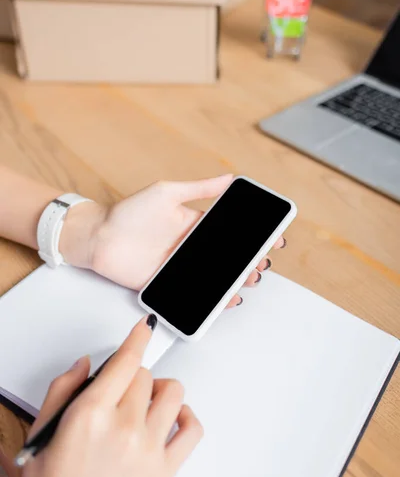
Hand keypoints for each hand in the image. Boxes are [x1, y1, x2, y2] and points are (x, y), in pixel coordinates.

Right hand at [20, 316, 201, 476]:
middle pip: (144, 375)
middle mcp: (123, 427)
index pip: (125, 361)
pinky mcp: (165, 470)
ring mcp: (148, 448)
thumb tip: (85, 364)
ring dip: (159, 390)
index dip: (137, 338)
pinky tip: (172, 419)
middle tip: (118, 392)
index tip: (144, 327)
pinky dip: (186, 416)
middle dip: (132, 377)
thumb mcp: (43, 436)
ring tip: (146, 401)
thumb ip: (63, 390)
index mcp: (91, 415)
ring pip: (172, 392)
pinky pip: (193, 429)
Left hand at [60, 175, 285, 306]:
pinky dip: (214, 299)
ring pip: (216, 276)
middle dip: (249, 261)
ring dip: (236, 280)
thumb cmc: (129, 212)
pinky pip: (196, 293)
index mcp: (194, 224)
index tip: (271, 238)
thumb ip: (199, 189)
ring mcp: (181, 267)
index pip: (230, 231)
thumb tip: (229, 177)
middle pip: (227, 257)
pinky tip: (227, 298)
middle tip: (261, 263)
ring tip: (249, 279)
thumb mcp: (167, 193)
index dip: (252, 235)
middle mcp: (190, 247)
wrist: (99, 237)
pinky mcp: (169, 285)